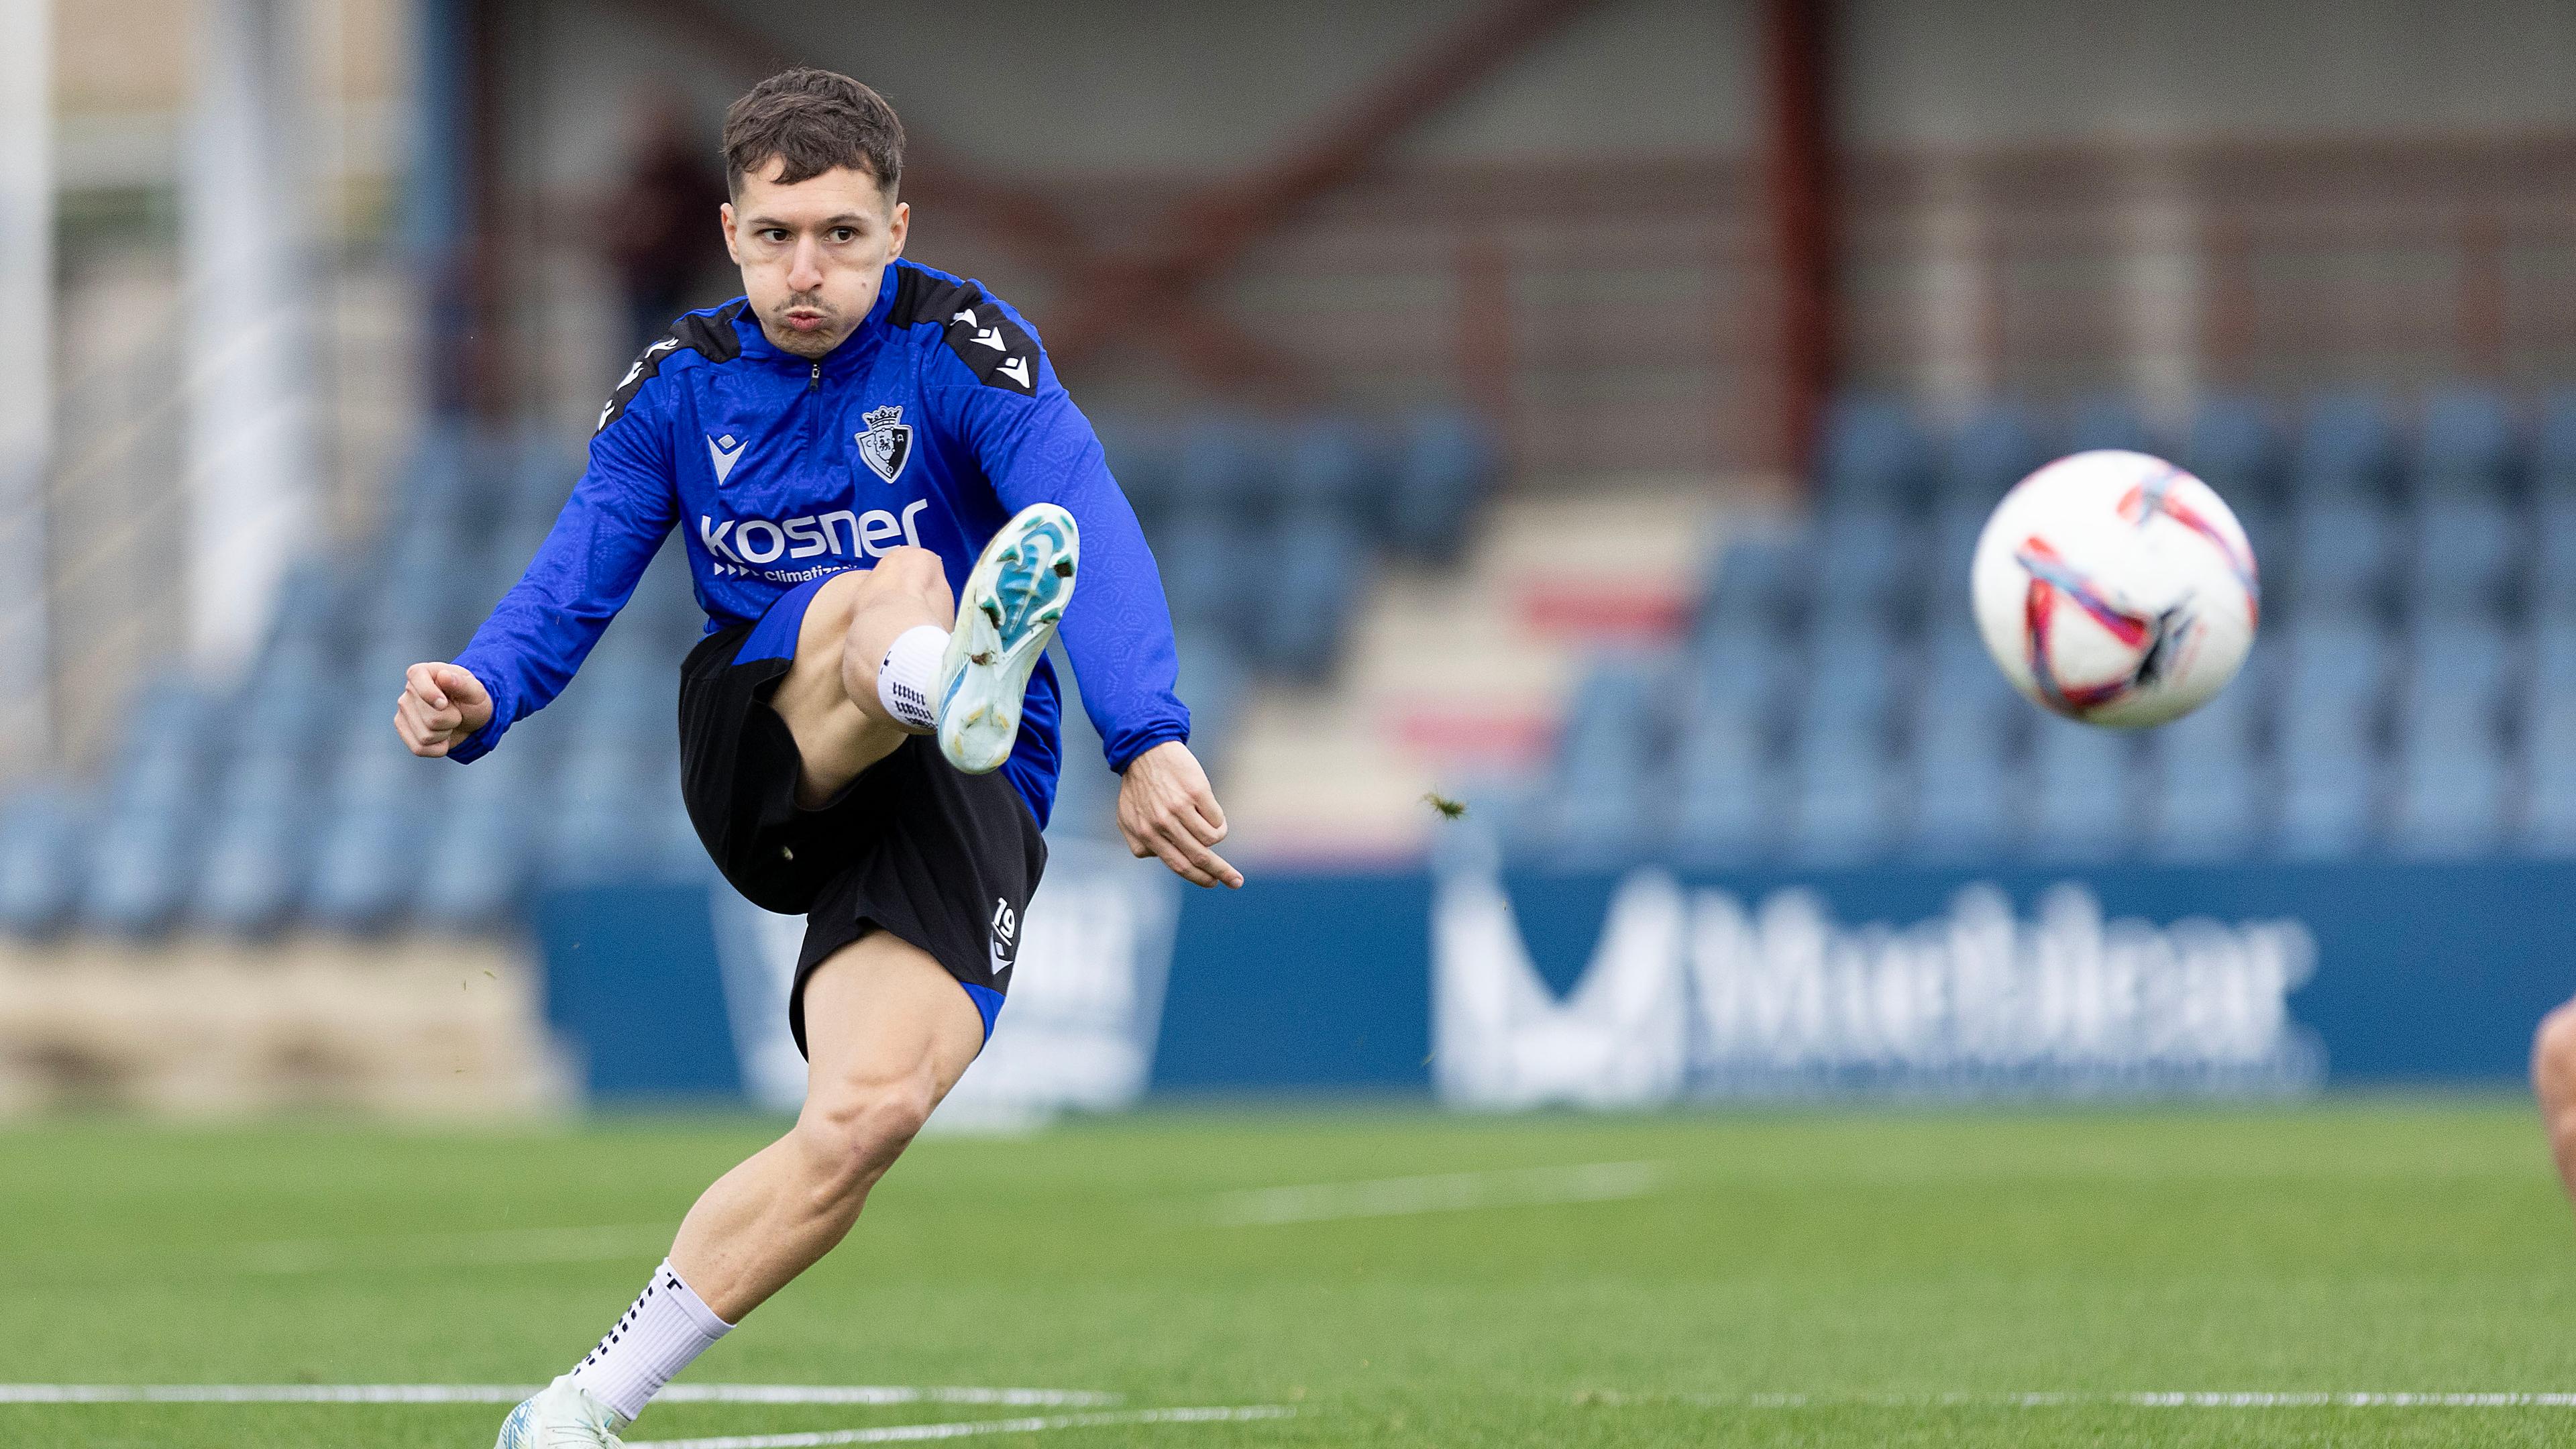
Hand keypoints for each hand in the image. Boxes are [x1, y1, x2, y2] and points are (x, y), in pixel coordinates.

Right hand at [394, 662, 494, 757]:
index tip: (445, 702)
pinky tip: (442, 737)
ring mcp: (403, 712)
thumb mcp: (476, 691)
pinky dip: (438, 748)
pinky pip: (419, 748)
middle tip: (456, 712)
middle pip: (431, 718)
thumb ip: (463, 683)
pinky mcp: (403, 730)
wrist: (469, 720)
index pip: (416, 679)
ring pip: (426, 736)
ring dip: (445, 734)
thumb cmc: (471, 701)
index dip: (432, 695)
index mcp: (422, 673)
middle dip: (452, 720)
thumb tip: (444, 675)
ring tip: (449, 722)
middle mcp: (409, 691)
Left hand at [1117, 740, 1241, 888]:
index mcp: (1147, 834)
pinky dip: (1218, 819)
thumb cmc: (1137, 786)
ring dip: (1215, 836)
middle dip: (1221, 872)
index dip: (1199, 878)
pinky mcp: (1196, 791)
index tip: (1213, 883)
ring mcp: (1180, 807)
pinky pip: (1217, 818)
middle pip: (1200, 857)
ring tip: (1210, 824)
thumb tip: (1158, 858)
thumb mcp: (1127, 818)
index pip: (1178, 865)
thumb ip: (1139, 843)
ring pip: (1211, 838)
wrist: (1146, 750)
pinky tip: (1208, 809)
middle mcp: (1163, 823)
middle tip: (1235, 881)